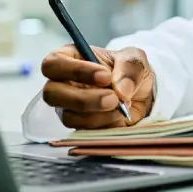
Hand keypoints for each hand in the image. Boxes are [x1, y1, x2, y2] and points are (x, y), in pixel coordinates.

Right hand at [41, 44, 155, 128]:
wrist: (141, 95)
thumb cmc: (129, 71)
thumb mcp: (135, 60)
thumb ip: (130, 68)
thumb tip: (121, 90)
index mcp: (68, 59)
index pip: (53, 64)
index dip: (75, 71)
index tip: (105, 76)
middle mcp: (61, 84)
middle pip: (51, 94)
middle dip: (83, 99)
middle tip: (113, 98)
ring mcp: (67, 108)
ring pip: (68, 117)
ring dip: (98, 115)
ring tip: (121, 106)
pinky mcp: (79, 127)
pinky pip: (84, 132)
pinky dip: (105, 126)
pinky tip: (120, 116)